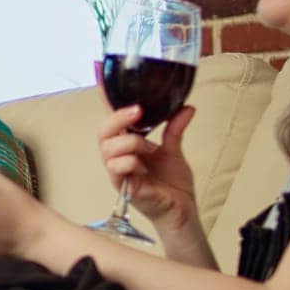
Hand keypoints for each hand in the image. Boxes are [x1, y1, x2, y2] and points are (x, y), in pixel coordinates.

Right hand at [98, 104, 198, 231]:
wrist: (181, 207)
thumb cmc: (171, 183)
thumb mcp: (173, 150)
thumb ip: (174, 129)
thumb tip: (186, 107)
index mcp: (126, 144)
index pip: (111, 120)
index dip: (106, 102)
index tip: (105, 82)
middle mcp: (117, 156)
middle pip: (103, 132)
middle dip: (118, 118)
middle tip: (138, 112)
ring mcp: (117, 171)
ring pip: (108, 148)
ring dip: (131, 142)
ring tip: (150, 148)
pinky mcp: (122, 186)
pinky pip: (116, 168)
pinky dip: (131, 162)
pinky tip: (144, 167)